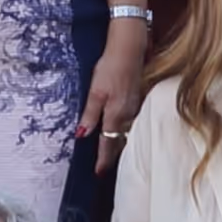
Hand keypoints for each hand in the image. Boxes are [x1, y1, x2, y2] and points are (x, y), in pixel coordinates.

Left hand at [80, 25, 150, 171]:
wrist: (130, 48)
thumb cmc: (110, 67)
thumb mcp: (95, 91)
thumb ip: (90, 115)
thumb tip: (82, 135)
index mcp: (115, 115)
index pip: (108, 143)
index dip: (103, 159)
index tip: (99, 173)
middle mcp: (127, 115)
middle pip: (120, 142)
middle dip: (113, 156)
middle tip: (106, 169)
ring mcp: (135, 107)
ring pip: (128, 133)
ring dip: (121, 145)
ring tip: (115, 156)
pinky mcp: (138, 99)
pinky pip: (133, 122)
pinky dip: (127, 131)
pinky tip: (124, 132)